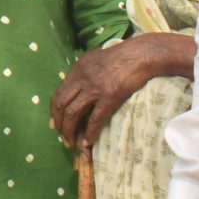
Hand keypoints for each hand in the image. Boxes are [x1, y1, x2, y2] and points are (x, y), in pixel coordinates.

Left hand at [51, 34, 183, 154]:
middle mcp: (82, 79)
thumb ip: (85, 72)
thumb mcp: (96, 59)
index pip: (58, 94)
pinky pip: (95, 119)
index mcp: (78, 69)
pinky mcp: (110, 96)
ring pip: (73, 114)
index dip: (55, 111)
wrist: (143, 54)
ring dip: (70, 131)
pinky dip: (90, 132)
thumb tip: (78, 88)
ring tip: (72, 144)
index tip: (55, 124)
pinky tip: (88, 142)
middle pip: (61, 105)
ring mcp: (95, 88)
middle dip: (59, 124)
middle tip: (63, 137)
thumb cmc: (124, 56)